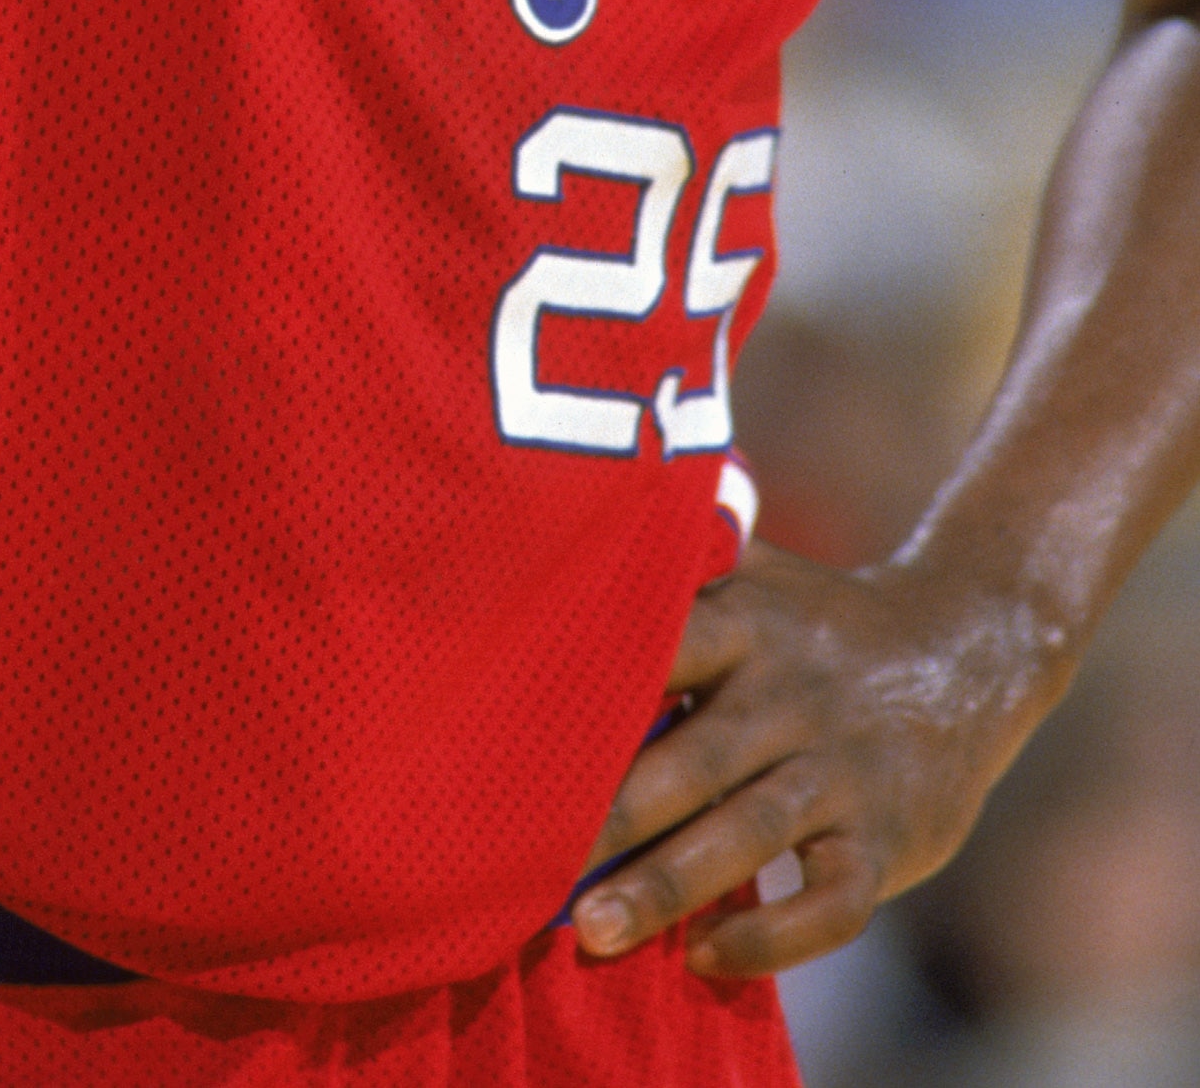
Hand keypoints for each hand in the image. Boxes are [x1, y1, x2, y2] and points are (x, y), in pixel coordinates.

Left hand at [569, 539, 1063, 980]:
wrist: (970, 650)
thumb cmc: (820, 619)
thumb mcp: (757, 570)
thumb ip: (674, 564)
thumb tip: (557, 534)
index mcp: (750, 622)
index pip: (661, 649)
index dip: (593, 695)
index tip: (518, 740)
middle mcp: (793, 694)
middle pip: (693, 759)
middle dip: (613, 817)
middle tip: (530, 864)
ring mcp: (843, 771)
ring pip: (748, 835)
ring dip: (667, 886)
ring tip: (593, 929)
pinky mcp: (887, 840)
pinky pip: (830, 904)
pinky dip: (770, 939)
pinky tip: (703, 954)